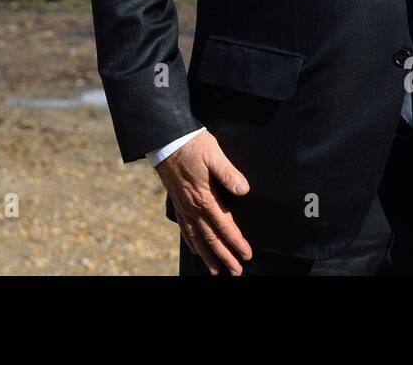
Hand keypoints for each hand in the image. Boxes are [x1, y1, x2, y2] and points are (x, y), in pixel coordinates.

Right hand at [154, 131, 252, 274]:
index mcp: (205, 197)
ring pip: (196, 238)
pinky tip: (196, 249)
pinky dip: (191, 243)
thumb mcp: (213, 154)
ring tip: (215, 271)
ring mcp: (183, 206)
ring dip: (208, 256)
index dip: (237, 241)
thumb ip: (229, 173)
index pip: (225, 226)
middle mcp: (193, 207)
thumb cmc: (191, 144)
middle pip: (211, 238)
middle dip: (225, 256)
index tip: (247, 254)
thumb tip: (244, 190)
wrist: (165, 140)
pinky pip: (184, 229)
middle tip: (236, 271)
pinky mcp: (177, 202)